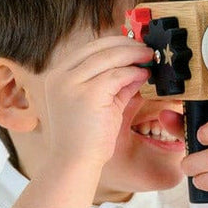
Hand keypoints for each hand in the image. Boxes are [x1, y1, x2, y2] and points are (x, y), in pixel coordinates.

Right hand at [38, 34, 153, 167]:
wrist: (75, 164)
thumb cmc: (86, 139)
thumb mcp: (101, 105)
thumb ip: (115, 86)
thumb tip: (137, 69)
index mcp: (58, 76)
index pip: (89, 49)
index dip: (115, 43)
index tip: (134, 45)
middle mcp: (60, 76)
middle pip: (98, 48)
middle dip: (126, 45)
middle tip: (147, 48)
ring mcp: (71, 84)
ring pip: (109, 58)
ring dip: (133, 55)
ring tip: (149, 58)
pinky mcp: (88, 94)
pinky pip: (116, 75)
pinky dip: (133, 73)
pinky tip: (144, 75)